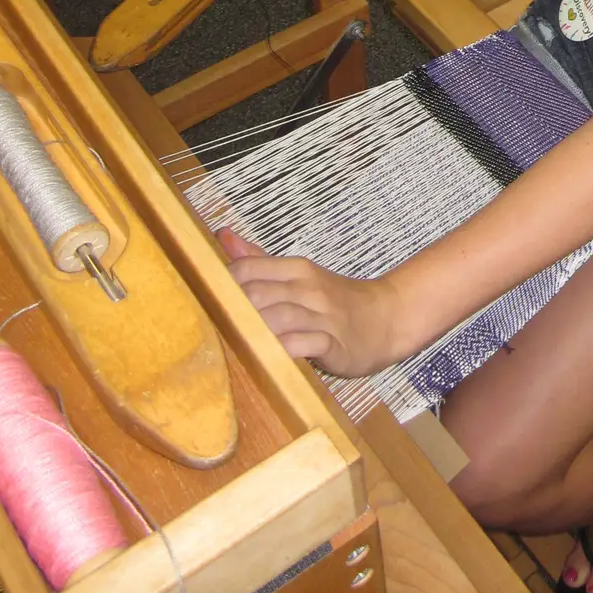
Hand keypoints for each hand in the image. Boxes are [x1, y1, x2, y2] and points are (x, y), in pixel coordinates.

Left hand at [218, 229, 399, 375]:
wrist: (386, 317)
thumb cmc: (335, 300)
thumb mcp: (299, 274)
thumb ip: (259, 259)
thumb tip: (223, 235)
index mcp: (297, 269)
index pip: (248, 268)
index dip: (222, 285)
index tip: (206, 302)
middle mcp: (308, 289)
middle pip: (257, 294)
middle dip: (231, 311)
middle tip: (211, 327)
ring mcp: (322, 316)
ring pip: (279, 317)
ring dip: (253, 331)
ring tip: (233, 343)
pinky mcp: (335, 344)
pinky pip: (305, 344)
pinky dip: (284, 350)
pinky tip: (268, 357)